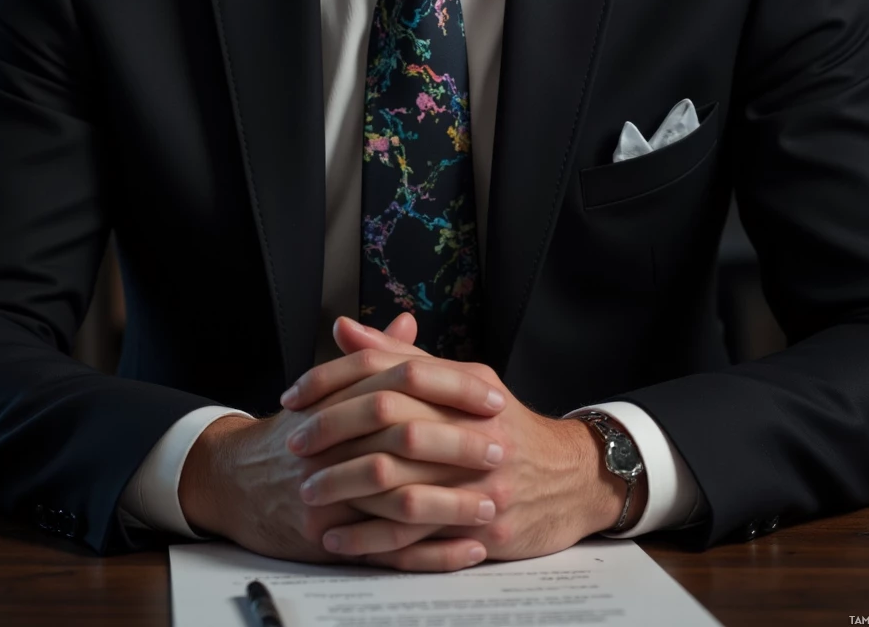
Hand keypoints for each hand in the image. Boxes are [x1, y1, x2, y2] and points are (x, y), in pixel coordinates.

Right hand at [178, 316, 501, 568]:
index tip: (492, 396)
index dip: (451, 388)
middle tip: (501, 447)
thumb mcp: (327, 388)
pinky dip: (431, 552)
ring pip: (398, 497)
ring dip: (451, 503)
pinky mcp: (325, 535)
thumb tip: (408, 322)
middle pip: (402, 435)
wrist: (233, 480)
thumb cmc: (293, 432)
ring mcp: (327, 489)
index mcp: (339, 397)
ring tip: (495, 503)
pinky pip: (386, 548)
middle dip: (457, 443)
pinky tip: (468, 549)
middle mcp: (332, 440)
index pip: (401, 380)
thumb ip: (373, 357)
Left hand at [283, 316, 641, 563]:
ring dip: (349, 493)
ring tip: (308, 494)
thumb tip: (343, 327)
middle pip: (395, 426)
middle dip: (337, 436)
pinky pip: (421, 540)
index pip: (394, 370)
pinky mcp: (485, 529)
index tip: (297, 396)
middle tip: (295, 446)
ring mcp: (483, 483)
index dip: (339, 380)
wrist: (573, 479)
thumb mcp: (462, 380)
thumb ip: (400, 356)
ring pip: (405, 487)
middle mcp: (477, 431)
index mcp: (469, 386)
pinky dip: (374, 541)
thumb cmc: (504, 424)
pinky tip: (339, 539)